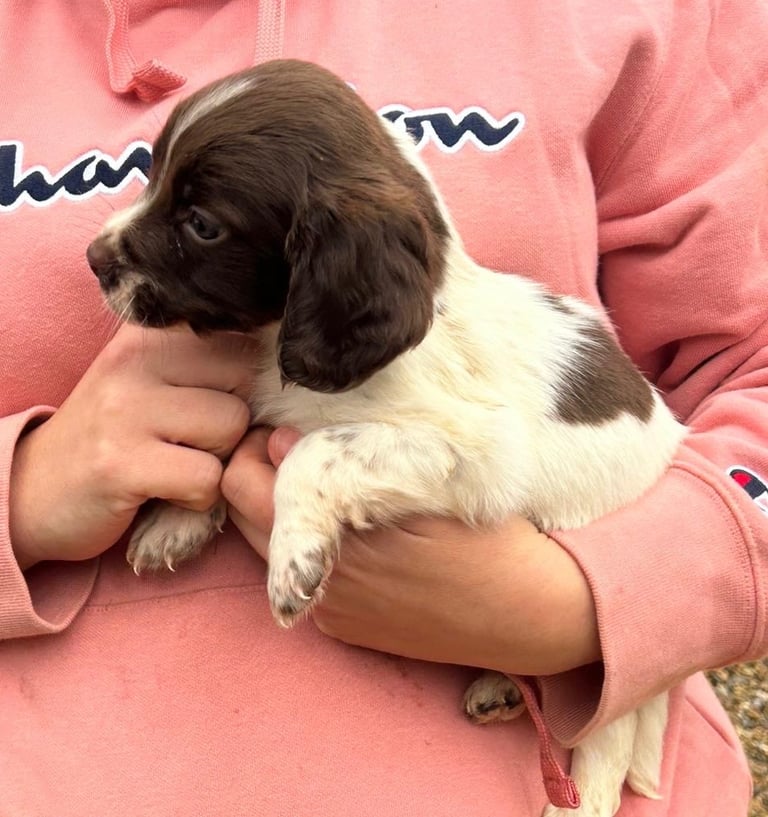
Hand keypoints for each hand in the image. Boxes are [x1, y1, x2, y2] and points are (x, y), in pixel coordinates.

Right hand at [9, 324, 254, 569]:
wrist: (34, 488)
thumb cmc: (113, 434)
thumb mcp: (151, 378)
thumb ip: (204, 359)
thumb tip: (280, 354)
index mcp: (148, 332)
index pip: (240, 338)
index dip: (242, 381)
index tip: (211, 402)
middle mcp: (135, 359)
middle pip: (244, 382)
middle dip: (232, 421)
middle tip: (189, 440)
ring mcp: (125, 409)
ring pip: (231, 426)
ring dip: (217, 459)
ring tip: (176, 464)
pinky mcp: (121, 463)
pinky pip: (207, 477)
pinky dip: (199, 496)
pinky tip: (167, 491)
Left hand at [223, 427, 600, 675]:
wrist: (527, 611)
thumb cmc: (485, 536)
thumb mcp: (424, 484)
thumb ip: (343, 463)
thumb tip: (280, 440)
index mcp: (331, 542)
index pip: (243, 487)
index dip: (253, 449)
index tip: (282, 428)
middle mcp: (317, 585)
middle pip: (244, 519)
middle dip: (259, 478)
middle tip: (297, 449)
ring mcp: (330, 613)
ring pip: (267, 548)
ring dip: (279, 512)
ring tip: (324, 484)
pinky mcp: (346, 629)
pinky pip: (301, 578)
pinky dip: (306, 546)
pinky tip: (350, 527)